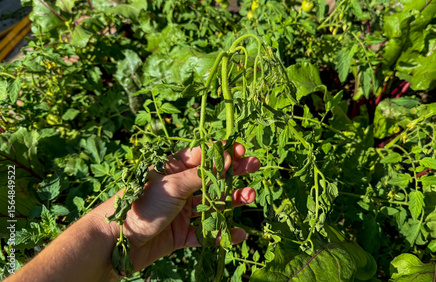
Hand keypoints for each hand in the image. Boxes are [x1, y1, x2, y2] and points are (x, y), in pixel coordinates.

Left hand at [93, 142, 260, 271]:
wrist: (115, 243)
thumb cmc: (141, 204)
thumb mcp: (173, 184)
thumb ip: (202, 174)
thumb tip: (228, 157)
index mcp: (173, 169)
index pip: (202, 156)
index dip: (222, 152)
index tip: (242, 149)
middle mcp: (179, 188)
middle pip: (212, 178)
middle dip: (233, 173)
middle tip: (255, 166)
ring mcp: (181, 212)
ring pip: (212, 204)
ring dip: (232, 201)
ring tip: (250, 197)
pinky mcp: (180, 234)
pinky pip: (205, 233)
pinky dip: (221, 234)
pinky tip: (237, 234)